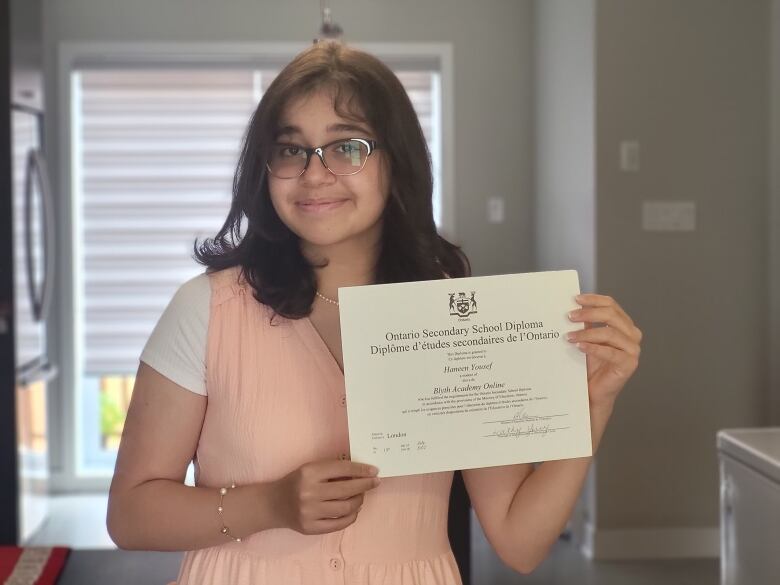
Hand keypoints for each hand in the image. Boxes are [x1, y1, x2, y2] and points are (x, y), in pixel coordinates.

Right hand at [269, 459, 380, 534]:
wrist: (273, 504)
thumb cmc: (296, 482)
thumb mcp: (310, 469)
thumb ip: (332, 470)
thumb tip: (361, 473)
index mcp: (309, 473)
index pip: (342, 469)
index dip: (361, 470)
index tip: (374, 471)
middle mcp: (309, 492)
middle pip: (346, 489)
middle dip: (365, 485)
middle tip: (375, 482)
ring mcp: (310, 513)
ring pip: (345, 508)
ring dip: (359, 501)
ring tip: (362, 496)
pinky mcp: (311, 528)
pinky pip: (339, 524)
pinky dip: (351, 516)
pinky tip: (354, 510)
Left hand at [566, 293, 641, 408]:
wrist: (593, 391)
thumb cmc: (591, 365)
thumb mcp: (586, 338)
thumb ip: (584, 322)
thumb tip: (572, 306)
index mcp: (623, 325)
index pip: (611, 305)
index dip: (594, 300)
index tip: (576, 299)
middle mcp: (632, 335)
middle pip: (611, 315)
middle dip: (589, 313)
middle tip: (570, 316)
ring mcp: (633, 350)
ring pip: (610, 333)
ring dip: (587, 332)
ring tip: (569, 336)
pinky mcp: (629, 364)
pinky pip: (610, 352)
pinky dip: (593, 348)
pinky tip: (580, 347)